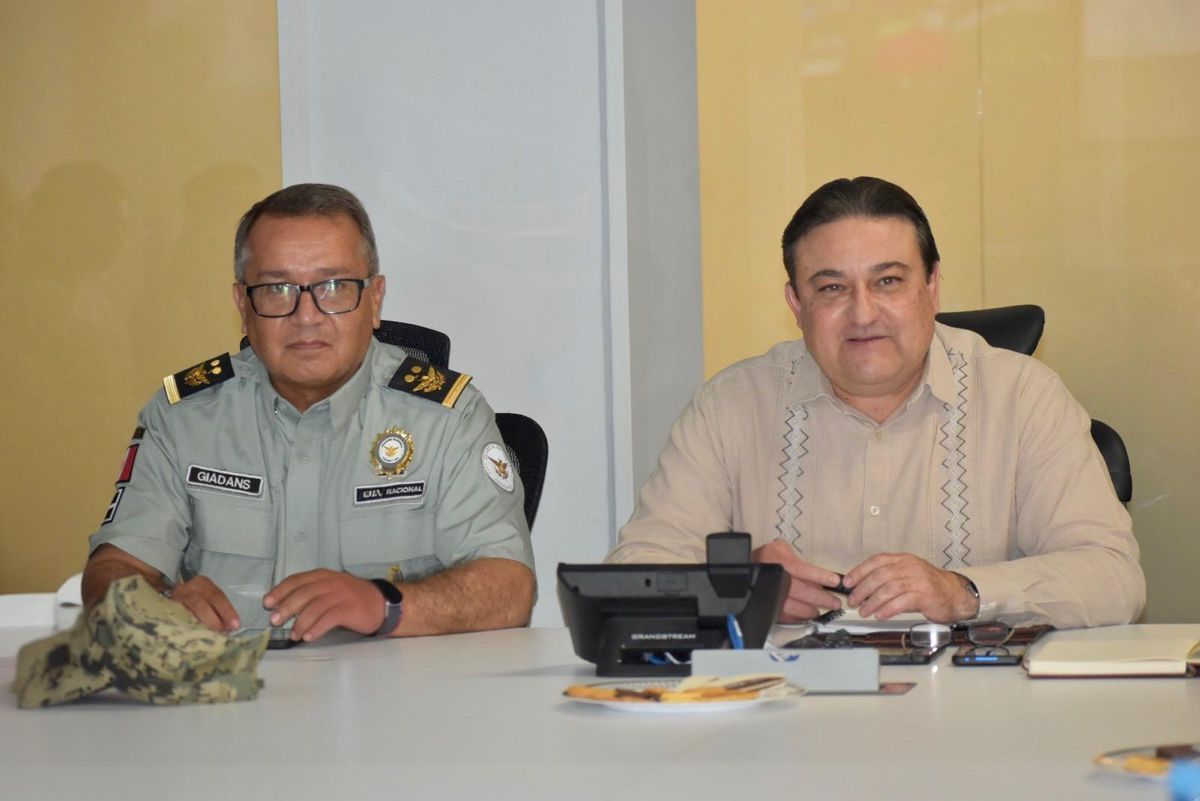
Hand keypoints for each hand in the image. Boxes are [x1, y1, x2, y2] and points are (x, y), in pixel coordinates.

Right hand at [167, 575, 240, 632]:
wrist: (171, 599)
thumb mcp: (208, 600)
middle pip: (200, 603)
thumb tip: (230, 628)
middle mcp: (186, 588)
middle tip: (221, 632)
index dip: (227, 611)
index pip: (216, 596)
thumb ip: (218, 610)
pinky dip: (186, 629)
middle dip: (213, 619)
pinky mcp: (164, 610)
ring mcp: (173, 599)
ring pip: (185, 611)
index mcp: (201, 583)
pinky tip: (194, 638)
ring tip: (209, 636)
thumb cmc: (197, 601)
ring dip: (199, 625)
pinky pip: (175, 620)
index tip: (235, 625)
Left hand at [263, 570, 385, 641]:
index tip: (267, 603)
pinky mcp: (350, 609)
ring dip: (300, 622)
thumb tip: (283, 608)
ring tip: (293, 634)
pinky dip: (316, 628)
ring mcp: (341, 595)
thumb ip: (310, 594)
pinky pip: (329, 618)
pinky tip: (308, 636)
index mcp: (323, 576)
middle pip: (303, 593)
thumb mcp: (330, 589)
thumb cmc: (350, 599)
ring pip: (315, 607)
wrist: (380, 603)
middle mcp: (331, 582)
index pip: (297, 580)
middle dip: (286, 607)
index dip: (280, 591)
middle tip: (275, 621)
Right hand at [752, 539, 843, 622]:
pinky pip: (785, 616)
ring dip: (811, 610)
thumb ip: (796, 558)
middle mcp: (775, 579)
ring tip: (821, 610)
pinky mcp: (768, 606)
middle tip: (835, 602)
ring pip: (795, 607)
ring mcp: (771, 595)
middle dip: (822, 598)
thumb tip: (817, 572)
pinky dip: (798, 618)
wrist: (745, 567)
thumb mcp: (780, 548)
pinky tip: (806, 616)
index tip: (835, 581)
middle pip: (803, 592)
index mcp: (780, 562)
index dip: (821, 576)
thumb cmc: (765, 557)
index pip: (804, 570)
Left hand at [842, 553, 977, 622]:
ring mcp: (919, 580)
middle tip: (854, 601)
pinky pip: (902, 602)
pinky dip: (888, 609)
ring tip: (865, 611)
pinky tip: (880, 615)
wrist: (955, 595)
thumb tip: (861, 588)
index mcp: (903, 560)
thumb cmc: (927, 587)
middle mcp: (910, 567)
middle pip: (880, 575)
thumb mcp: (907, 576)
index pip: (877, 561)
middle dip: (863, 589)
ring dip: (873, 601)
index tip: (847, 582)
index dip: (859, 571)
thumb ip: (888, 578)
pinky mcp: (925, 596)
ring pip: (889, 589)